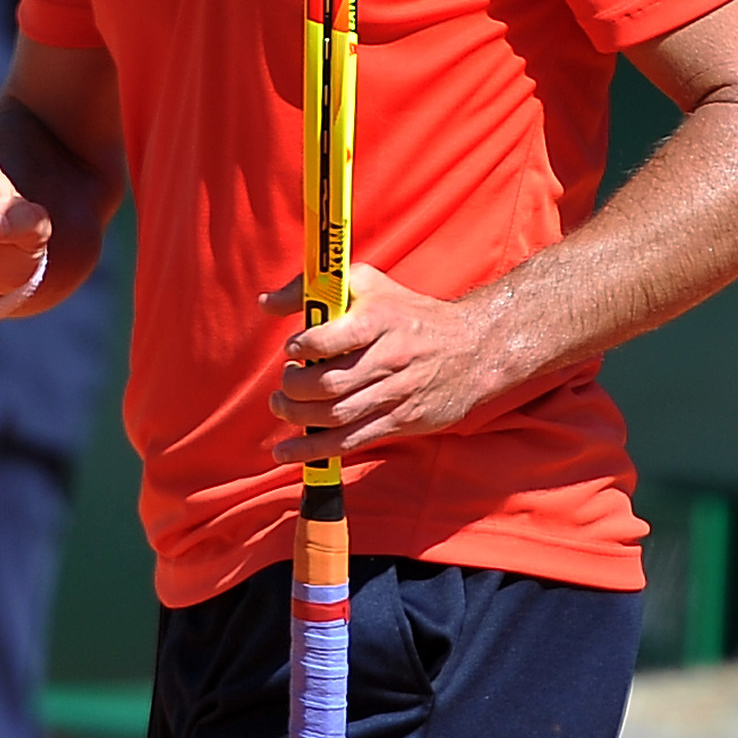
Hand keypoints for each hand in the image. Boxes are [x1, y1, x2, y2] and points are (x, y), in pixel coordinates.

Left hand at [261, 262, 497, 463]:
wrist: (472, 348)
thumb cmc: (406, 312)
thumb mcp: (366, 285)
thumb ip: (312, 288)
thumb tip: (266, 303)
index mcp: (379, 319)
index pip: (331, 339)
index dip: (302, 347)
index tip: (291, 348)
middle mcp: (389, 358)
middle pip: (329, 384)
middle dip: (294, 388)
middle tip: (284, 383)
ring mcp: (396, 393)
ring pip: (336, 416)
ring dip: (298, 417)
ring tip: (280, 406)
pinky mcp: (401, 421)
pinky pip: (350, 441)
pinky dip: (313, 450)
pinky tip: (286, 452)